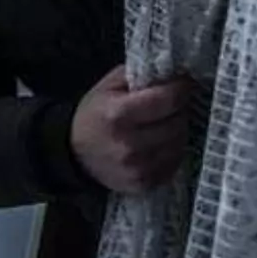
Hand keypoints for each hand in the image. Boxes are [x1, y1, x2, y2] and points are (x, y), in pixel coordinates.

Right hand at [69, 64, 191, 193]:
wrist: (73, 154)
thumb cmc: (94, 114)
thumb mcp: (108, 86)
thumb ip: (138, 75)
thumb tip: (170, 73)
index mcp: (119, 114)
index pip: (168, 100)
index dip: (181, 89)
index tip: (183, 84)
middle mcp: (130, 144)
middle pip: (177, 123)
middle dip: (178, 110)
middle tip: (170, 105)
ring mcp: (138, 168)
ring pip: (179, 144)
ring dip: (177, 131)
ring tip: (163, 124)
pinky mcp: (143, 184)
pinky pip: (174, 164)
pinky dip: (171, 151)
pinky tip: (159, 144)